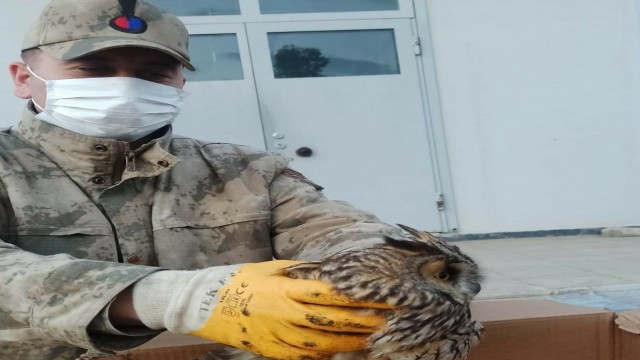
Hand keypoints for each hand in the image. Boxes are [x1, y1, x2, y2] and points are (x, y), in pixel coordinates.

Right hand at [189, 260, 386, 358]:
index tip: (377, 297)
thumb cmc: (241, 280)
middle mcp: (283, 312)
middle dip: (359, 322)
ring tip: (367, 339)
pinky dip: (322, 353)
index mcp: (284, 287)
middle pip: (329, 320)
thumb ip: (303, 270)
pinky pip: (302, 356)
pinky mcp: (271, 350)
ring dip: (346, 342)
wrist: (206, 304)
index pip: (328, 293)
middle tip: (384, 323)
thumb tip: (331, 270)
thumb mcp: (272, 267)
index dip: (355, 297)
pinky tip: (338, 350)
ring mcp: (276, 334)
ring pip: (319, 342)